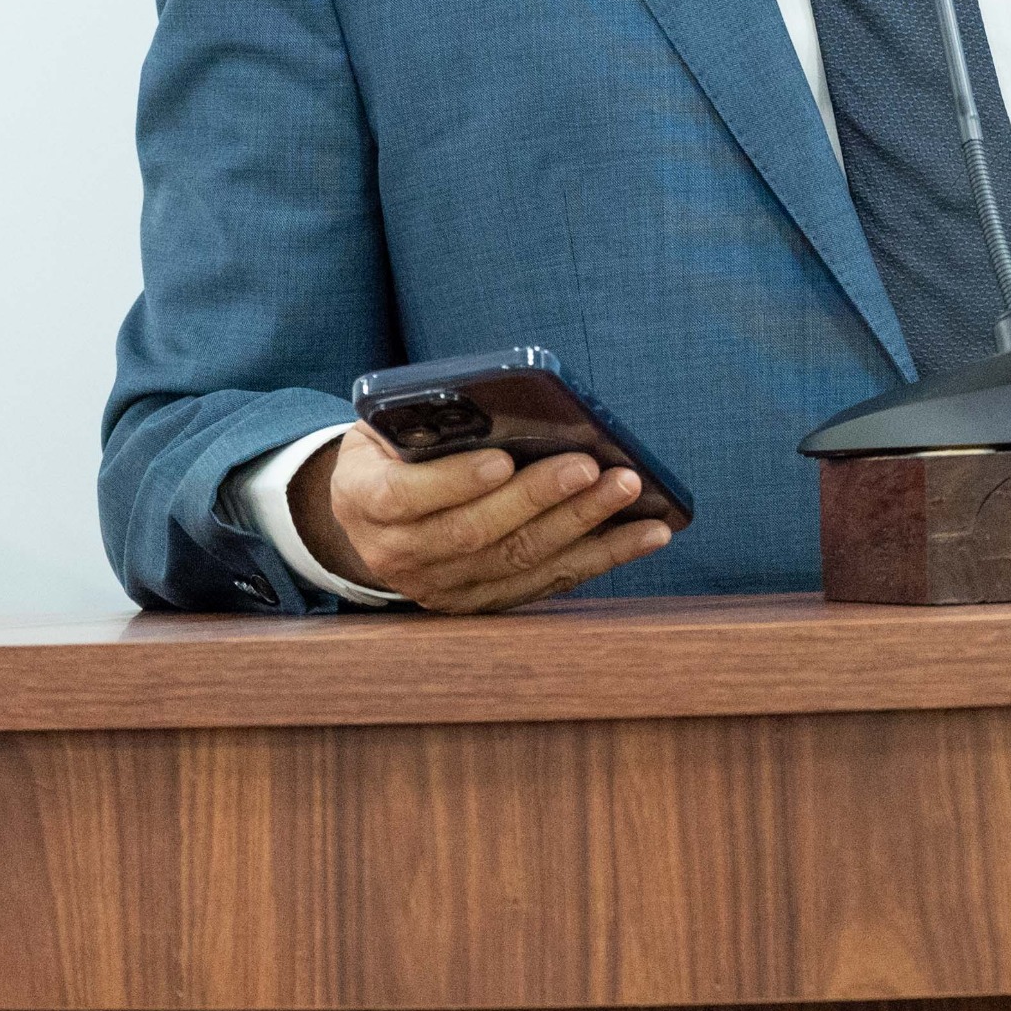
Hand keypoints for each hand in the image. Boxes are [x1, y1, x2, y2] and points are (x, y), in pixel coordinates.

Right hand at [289, 422, 674, 613]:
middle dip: (539, 498)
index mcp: (364, 500)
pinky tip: (646, 533)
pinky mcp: (482, 603)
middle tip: (591, 466)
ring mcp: (442, 587)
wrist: (367, 522)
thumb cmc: (389, 453)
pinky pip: (548, 582)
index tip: (502, 459)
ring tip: (629, 491)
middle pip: (475, 533)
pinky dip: (602, 557)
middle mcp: (399, 554)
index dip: (455, 481)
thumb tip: (497, 407)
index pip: (404, 497)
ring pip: (519, 561)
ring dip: (582, 526)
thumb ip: (423, 419)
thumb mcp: (383, 427)